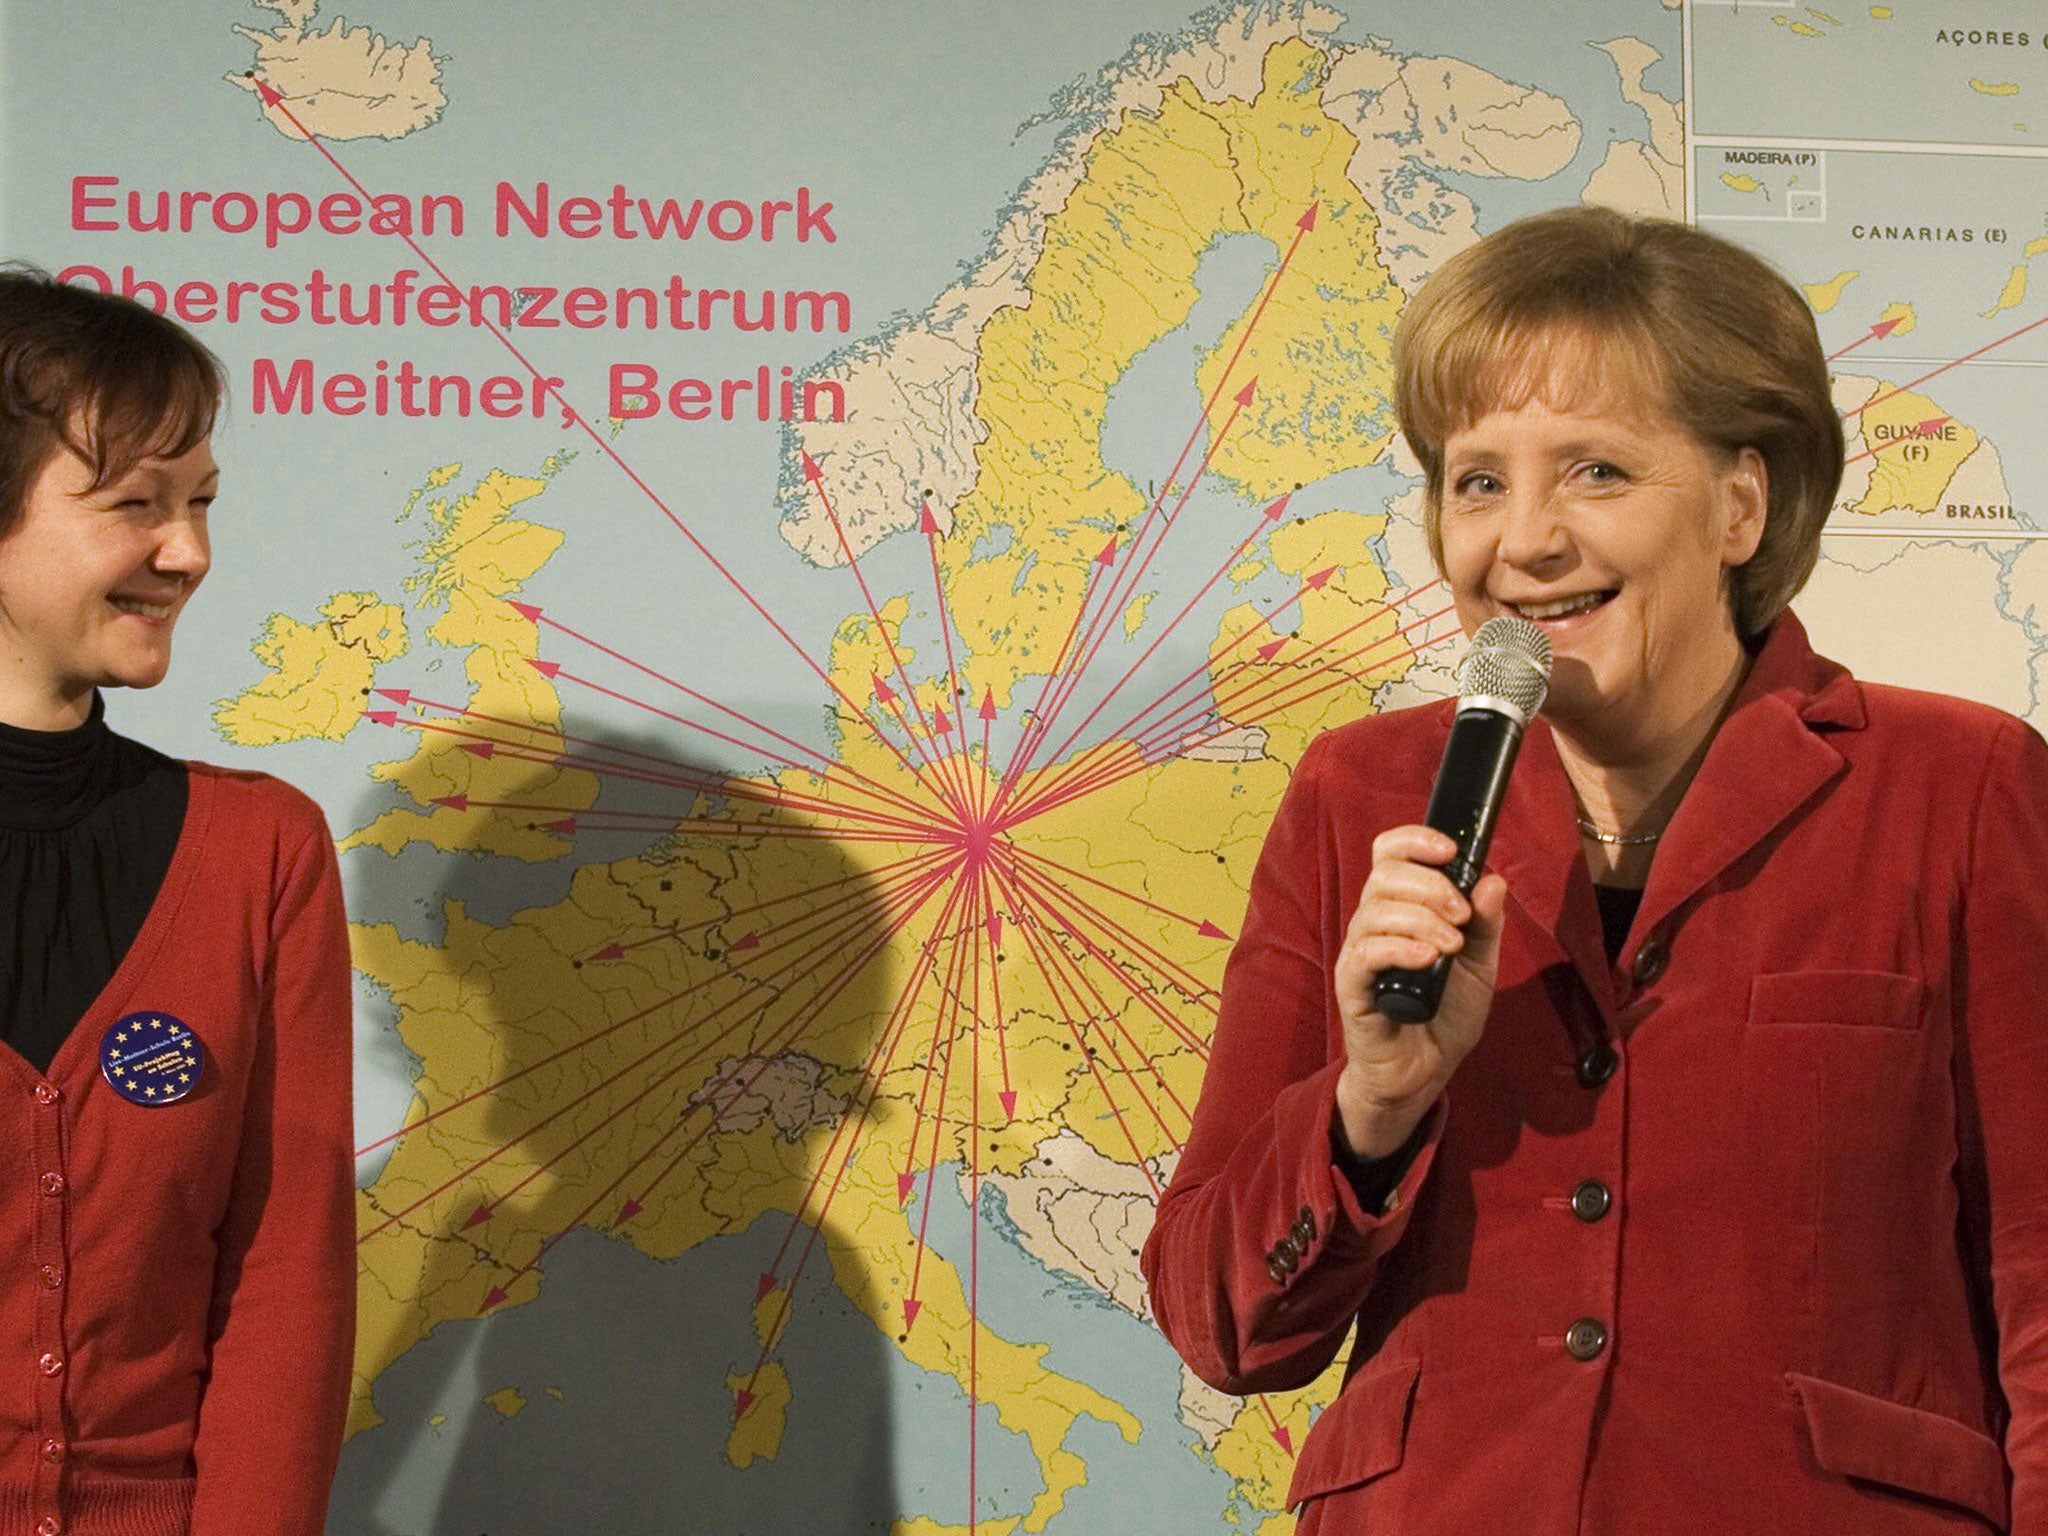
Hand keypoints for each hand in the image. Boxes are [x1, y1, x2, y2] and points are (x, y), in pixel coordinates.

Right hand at [1331, 825, 1505, 1157]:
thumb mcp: (1481, 966)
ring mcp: (1361, 951)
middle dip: (1430, 884)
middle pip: (1385, 873)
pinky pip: (1367, 951)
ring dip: (1423, 919)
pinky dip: (1400, 947)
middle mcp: (1375, 921)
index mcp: (1403, 907)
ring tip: (1452, 947)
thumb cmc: (1446, 1014)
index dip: (1414, 840)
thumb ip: (1486, 925)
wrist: (1426, 1070)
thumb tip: (1494, 880)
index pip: (1390, 853)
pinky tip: (1428, 958)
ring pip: (1378, 909)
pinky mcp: (1352, 983)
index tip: (1450, 851)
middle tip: (1462, 916)